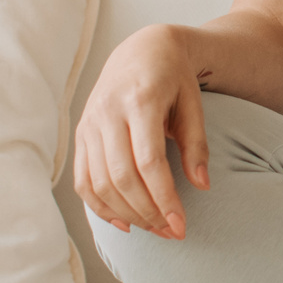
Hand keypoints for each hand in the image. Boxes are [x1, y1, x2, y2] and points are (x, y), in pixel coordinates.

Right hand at [73, 25, 210, 238]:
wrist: (142, 50)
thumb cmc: (174, 79)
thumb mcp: (193, 103)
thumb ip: (196, 144)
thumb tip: (202, 186)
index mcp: (139, 100)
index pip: (148, 161)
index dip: (164, 197)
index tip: (181, 224)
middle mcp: (107, 111)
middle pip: (121, 176)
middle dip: (147, 212)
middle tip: (172, 232)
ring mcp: (89, 124)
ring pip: (99, 182)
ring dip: (127, 213)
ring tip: (155, 228)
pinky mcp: (80, 135)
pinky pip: (82, 180)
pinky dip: (100, 206)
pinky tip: (124, 222)